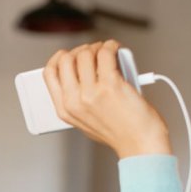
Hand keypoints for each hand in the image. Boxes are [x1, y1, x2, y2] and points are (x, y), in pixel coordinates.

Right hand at [42, 39, 172, 158]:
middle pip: (66, 59)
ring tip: (108, 52)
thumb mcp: (86, 121)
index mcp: (65, 110)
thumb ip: (78, 99)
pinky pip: (105, 53)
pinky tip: (116, 50)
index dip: (59, 58)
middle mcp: (75, 101)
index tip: (70, 54)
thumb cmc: (119, 133)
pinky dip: (111, 46)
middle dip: (80, 50)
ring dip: (98, 47)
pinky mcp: (111, 85)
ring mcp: (91, 93)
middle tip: (93, 52)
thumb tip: (81, 70)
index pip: (50, 74)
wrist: (140, 144)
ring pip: (85, 53)